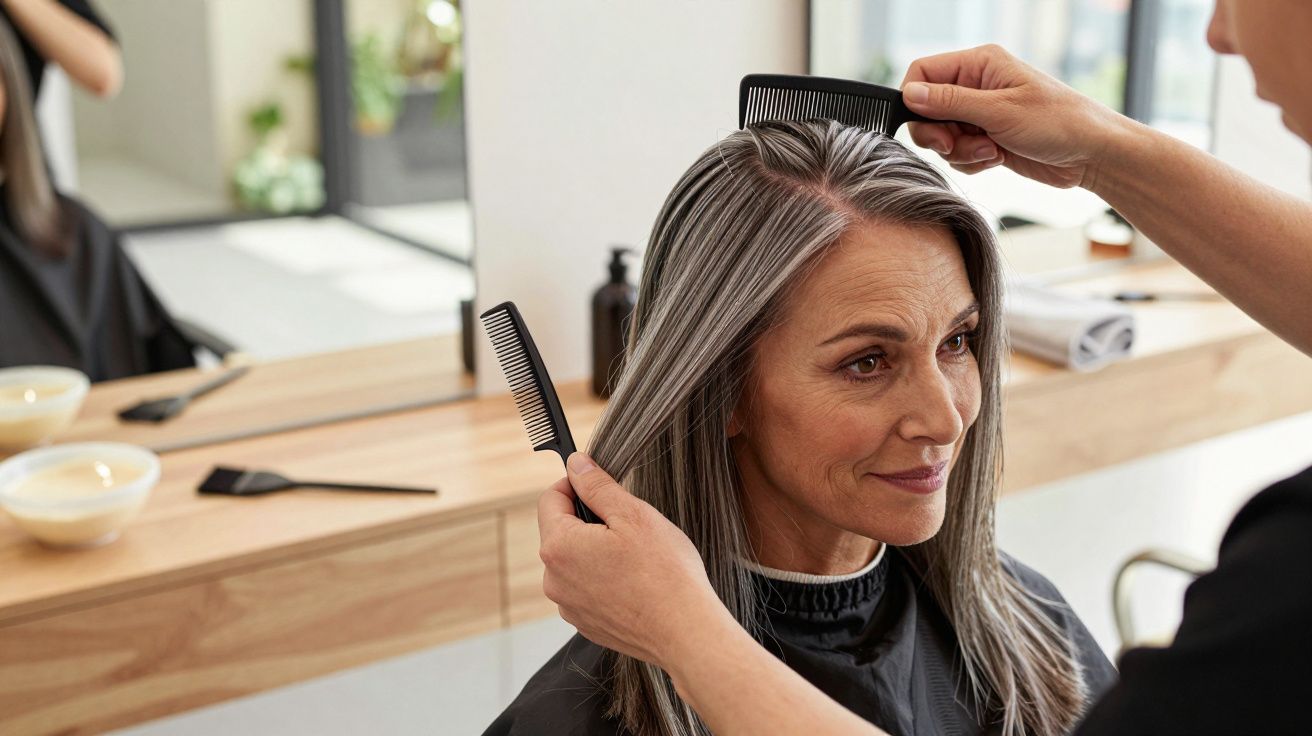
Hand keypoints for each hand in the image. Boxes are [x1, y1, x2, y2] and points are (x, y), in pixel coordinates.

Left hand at [537, 452, 726, 669]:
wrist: (685, 632)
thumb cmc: (665, 573)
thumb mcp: (633, 515)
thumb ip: (597, 486)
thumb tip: (575, 465)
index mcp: (559, 547)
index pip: (550, 499)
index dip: (575, 484)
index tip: (600, 484)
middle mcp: (554, 580)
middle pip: (561, 531)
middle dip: (589, 520)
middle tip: (629, 525)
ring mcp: (568, 606)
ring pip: (575, 561)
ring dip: (596, 551)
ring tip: (636, 558)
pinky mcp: (585, 624)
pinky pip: (586, 589)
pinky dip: (604, 580)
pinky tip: (635, 582)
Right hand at [900, 44, 1133, 188]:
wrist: (1091, 154)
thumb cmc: (1058, 122)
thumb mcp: (1000, 111)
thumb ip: (951, 103)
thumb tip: (911, 95)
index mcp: (979, 64)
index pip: (923, 73)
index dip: (915, 100)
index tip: (926, 125)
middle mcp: (975, 86)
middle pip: (926, 110)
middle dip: (938, 134)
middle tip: (954, 145)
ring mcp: (980, 114)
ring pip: (941, 136)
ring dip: (959, 150)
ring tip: (990, 151)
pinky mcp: (985, 138)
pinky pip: (957, 153)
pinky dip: (971, 161)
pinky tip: (996, 158)